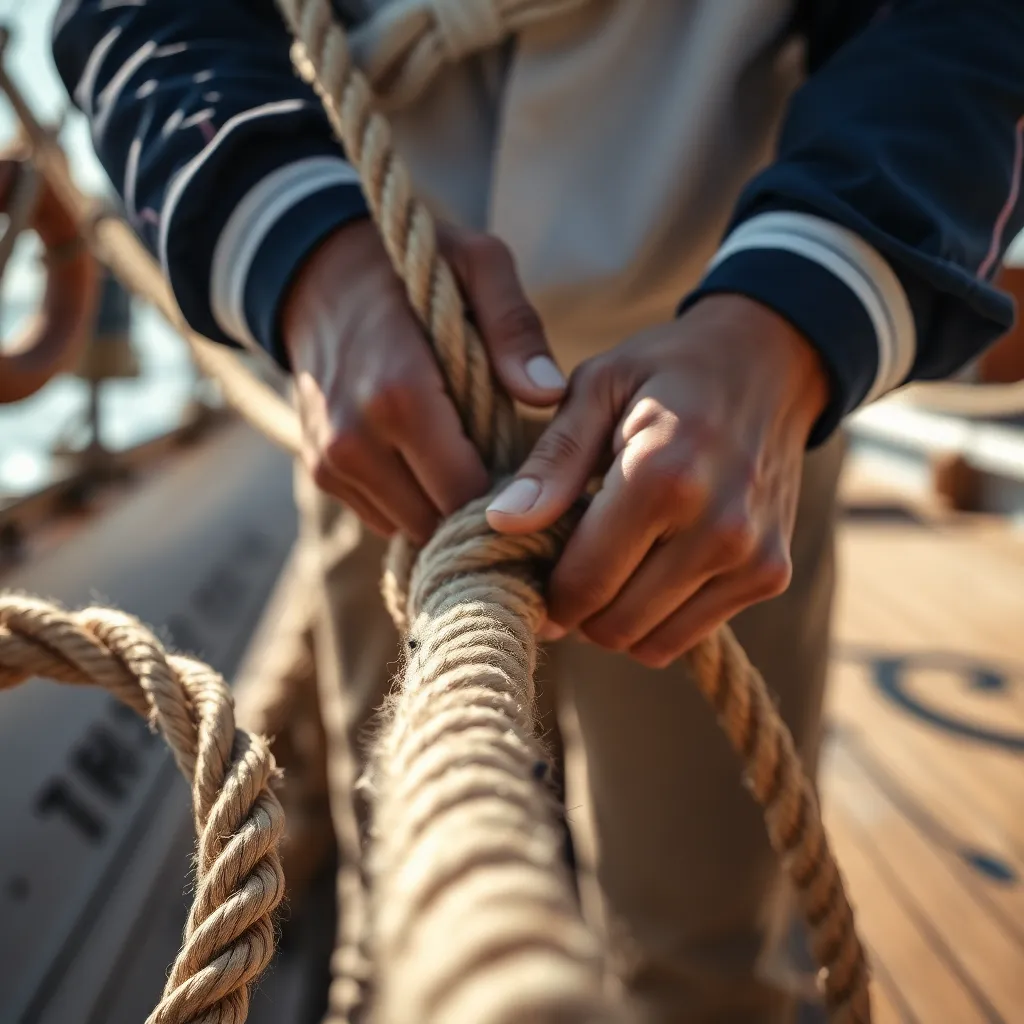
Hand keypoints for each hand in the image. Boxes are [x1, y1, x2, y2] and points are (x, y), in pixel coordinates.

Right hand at [284, 219, 565, 544]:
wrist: (316, 273)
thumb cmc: (411, 267)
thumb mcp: (477, 266)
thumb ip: (516, 329)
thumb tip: (548, 394)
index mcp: (400, 394)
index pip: (468, 492)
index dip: (511, 494)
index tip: (538, 478)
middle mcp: (356, 440)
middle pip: (440, 521)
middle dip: (482, 509)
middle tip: (516, 480)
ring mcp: (331, 462)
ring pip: (411, 529)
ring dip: (447, 510)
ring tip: (475, 466)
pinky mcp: (320, 473)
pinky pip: (383, 518)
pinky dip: (415, 504)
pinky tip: (436, 466)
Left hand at [485, 295, 828, 666]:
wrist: (772, 360)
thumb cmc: (668, 369)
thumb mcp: (598, 388)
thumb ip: (551, 462)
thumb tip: (501, 523)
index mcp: (664, 476)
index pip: (584, 584)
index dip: (545, 595)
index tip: (530, 575)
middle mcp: (717, 527)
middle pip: (614, 625)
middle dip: (577, 608)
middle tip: (567, 567)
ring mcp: (752, 557)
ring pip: (651, 644)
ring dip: (617, 619)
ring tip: (609, 564)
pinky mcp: (772, 575)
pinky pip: (690, 635)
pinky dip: (658, 617)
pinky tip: (649, 566)